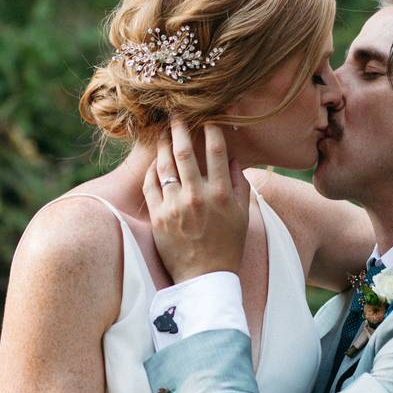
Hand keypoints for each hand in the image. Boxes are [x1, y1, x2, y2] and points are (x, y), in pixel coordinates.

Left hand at [143, 119, 249, 283]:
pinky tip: (154, 161)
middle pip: (185, 152)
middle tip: (176, 114)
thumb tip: (233, 157)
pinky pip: (150, 185)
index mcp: (221, 194)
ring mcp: (175, 206)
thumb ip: (239, 183)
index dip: (211, 130)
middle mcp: (197, 196)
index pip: (216, 151)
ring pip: (165, 165)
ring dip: (163, 145)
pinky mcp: (157, 216)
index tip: (208, 118)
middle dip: (180, 129)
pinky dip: (151, 170)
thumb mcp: (242, 214)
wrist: (205, 278)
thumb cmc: (227, 246)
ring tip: (162, 132)